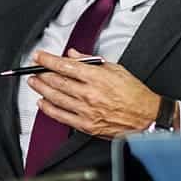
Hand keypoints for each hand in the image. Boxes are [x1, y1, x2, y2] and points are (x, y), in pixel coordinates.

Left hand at [26, 48, 159, 138]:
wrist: (147, 118)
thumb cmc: (135, 94)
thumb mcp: (116, 69)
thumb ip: (91, 61)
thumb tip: (73, 55)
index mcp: (97, 78)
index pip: (65, 66)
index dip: (48, 60)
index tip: (39, 56)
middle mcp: (89, 94)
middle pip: (57, 81)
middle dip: (41, 73)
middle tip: (33, 69)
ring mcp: (86, 111)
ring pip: (56, 98)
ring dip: (41, 89)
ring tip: (34, 83)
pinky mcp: (86, 125)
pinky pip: (61, 116)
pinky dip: (49, 109)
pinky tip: (42, 103)